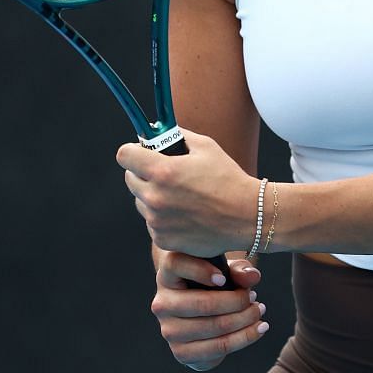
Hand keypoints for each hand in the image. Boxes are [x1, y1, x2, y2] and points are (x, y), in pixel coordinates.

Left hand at [116, 130, 259, 256]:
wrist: (248, 216)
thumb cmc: (228, 179)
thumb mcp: (206, 147)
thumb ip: (177, 137)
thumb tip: (158, 133)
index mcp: (163, 171)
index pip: (124, 155)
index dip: (132, 151)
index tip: (140, 153)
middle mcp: (155, 197)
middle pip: (130, 179)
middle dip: (144, 173)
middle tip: (166, 174)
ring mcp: (157, 221)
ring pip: (141, 202)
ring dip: (153, 197)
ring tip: (181, 196)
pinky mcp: (163, 239)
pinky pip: (152, 223)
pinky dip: (163, 218)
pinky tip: (185, 214)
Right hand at [148, 246, 266, 371]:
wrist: (201, 317)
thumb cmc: (212, 285)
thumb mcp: (226, 270)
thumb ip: (239, 269)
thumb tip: (252, 277)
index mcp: (167, 275)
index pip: (175, 265)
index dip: (200, 270)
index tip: (223, 278)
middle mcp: (162, 304)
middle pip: (202, 303)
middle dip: (237, 302)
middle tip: (254, 298)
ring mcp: (169, 330)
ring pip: (214, 327)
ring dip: (245, 320)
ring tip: (258, 311)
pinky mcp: (181, 352)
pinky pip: (218, 348)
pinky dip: (244, 338)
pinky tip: (258, 328)